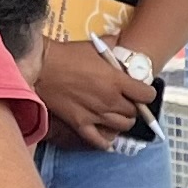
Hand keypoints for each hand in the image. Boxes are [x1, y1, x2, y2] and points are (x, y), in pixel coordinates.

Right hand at [35, 38, 158, 151]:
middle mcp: (110, 100)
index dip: (147, 93)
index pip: (146, 95)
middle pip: (134, 112)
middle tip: (127, 101)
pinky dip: (106, 141)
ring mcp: (95, 115)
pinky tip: (108, 137)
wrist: (41, 66)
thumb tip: (126, 46)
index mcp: (116, 81)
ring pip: (122, 126)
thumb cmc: (68, 54)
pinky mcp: (80, 124)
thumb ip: (115, 48)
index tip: (142, 91)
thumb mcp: (96, 47)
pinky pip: (99, 140)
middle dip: (134, 107)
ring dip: (123, 121)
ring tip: (118, 115)